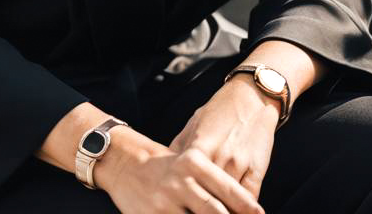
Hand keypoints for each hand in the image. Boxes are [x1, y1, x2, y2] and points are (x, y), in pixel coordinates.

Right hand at [96, 126, 264, 213]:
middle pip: (215, 211)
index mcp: (194, 163)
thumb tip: (245, 205)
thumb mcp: (192, 163)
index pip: (227, 189)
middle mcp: (181, 181)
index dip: (246, 206)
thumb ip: (215, 181)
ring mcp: (165, 201)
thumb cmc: (169, 167)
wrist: (126, 164)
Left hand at [166, 76, 279, 202]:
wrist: (251, 96)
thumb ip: (179, 148)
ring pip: (228, 202)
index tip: (179, 208)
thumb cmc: (220, 110)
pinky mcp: (257, 168)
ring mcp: (238, 164)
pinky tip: (235, 211)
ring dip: (222, 211)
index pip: (186, 186)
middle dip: (201, 210)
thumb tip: (161, 169)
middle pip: (208, 198)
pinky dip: (242, 210)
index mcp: (198, 148)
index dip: (182, 202)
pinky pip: (249, 198)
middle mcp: (217, 157)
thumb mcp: (195, 124)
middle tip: (195, 213)